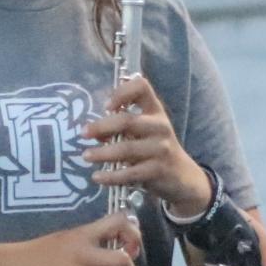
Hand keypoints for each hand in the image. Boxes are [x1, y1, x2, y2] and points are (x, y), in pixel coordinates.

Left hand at [83, 75, 209, 212]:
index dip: (122, 92)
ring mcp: (161, 148)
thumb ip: (120, 128)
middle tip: (83, 133)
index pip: (142, 87)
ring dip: (102, 153)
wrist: (182, 176)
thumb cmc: (155, 148)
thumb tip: (93, 132)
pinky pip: (130, 173)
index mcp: (155, 110)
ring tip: (86, 156)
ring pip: (126, 149)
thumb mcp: (142, 133)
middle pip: (127, 121)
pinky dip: (111, 176)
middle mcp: (160, 125)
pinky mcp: (158, 170)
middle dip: (102, 126)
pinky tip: (97, 177)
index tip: (106, 106)